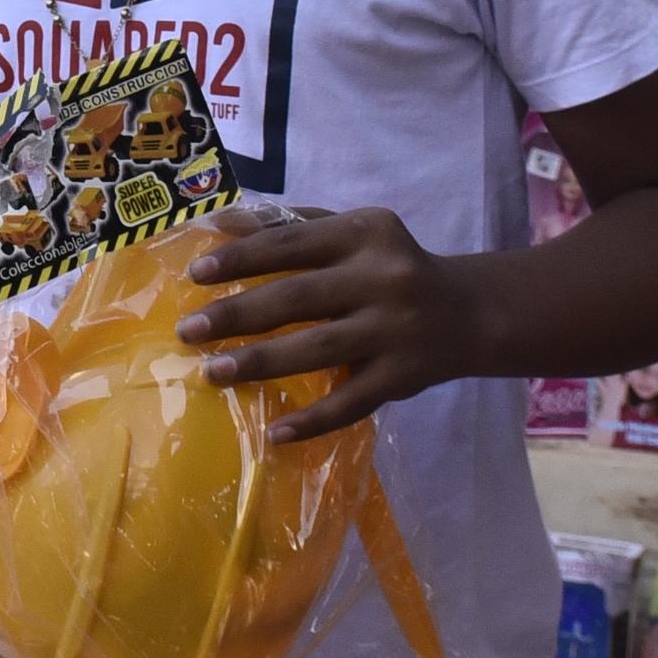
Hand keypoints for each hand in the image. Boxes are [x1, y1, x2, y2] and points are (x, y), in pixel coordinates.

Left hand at [178, 204, 485, 443]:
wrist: (468, 312)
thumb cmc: (388, 266)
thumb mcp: (350, 233)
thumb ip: (289, 225)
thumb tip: (219, 224)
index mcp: (365, 233)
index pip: (291, 243)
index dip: (241, 258)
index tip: (195, 274)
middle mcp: (383, 278)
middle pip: (298, 297)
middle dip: (237, 315)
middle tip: (189, 331)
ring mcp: (394, 331)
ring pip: (318, 350)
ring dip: (261, 364)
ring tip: (212, 373)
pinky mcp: (402, 377)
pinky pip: (351, 403)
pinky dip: (312, 421)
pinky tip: (274, 433)